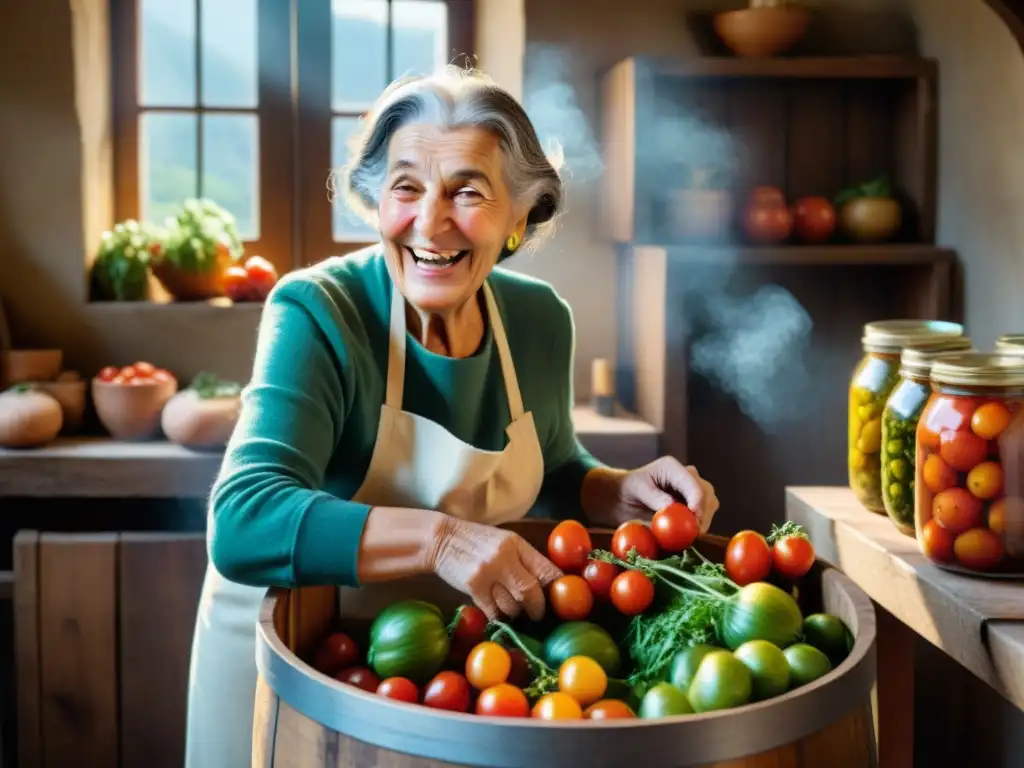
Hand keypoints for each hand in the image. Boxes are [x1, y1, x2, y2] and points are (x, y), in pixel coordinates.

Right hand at [428, 516, 562, 621]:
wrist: (441, 539)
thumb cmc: (476, 541)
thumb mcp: (504, 542)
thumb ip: (524, 559)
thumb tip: (549, 584)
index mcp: (516, 544)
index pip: (546, 569)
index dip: (556, 588)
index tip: (559, 599)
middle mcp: (504, 558)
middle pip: (531, 592)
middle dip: (537, 608)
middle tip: (537, 614)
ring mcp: (488, 573)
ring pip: (512, 606)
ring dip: (516, 613)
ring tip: (514, 611)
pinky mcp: (473, 588)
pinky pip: (494, 612)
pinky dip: (499, 617)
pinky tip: (498, 613)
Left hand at [586, 457, 719, 532]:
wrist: (625, 498)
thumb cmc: (629, 490)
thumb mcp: (638, 489)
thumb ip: (654, 497)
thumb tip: (672, 507)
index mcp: (673, 467)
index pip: (694, 485)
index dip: (698, 503)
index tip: (695, 519)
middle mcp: (687, 476)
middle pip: (707, 495)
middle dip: (702, 514)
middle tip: (693, 533)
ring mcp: (692, 491)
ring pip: (710, 506)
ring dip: (702, 522)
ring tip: (687, 535)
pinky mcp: (693, 505)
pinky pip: (703, 516)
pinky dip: (697, 526)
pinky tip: (686, 535)